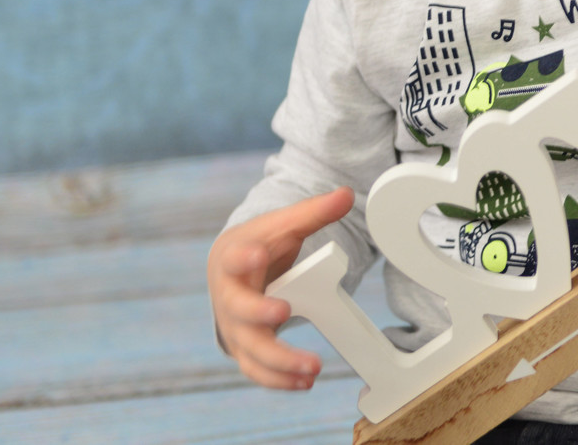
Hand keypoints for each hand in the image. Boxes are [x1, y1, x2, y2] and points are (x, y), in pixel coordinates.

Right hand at [207, 188, 354, 389]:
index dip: (244, 258)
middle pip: (239, 310)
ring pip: (251, 350)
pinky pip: (258, 371)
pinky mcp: (245, 350)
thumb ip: (314, 212)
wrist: (232, 271)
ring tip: (312, 368)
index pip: (235, 258)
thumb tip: (348, 194)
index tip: (257, 255)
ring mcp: (236, 327)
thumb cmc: (259, 245)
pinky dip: (280, 380)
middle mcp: (229, 297)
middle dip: (260, 313)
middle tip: (285, 312)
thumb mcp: (284, 225)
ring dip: (279, 361)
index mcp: (234, 259)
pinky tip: (305, 383)